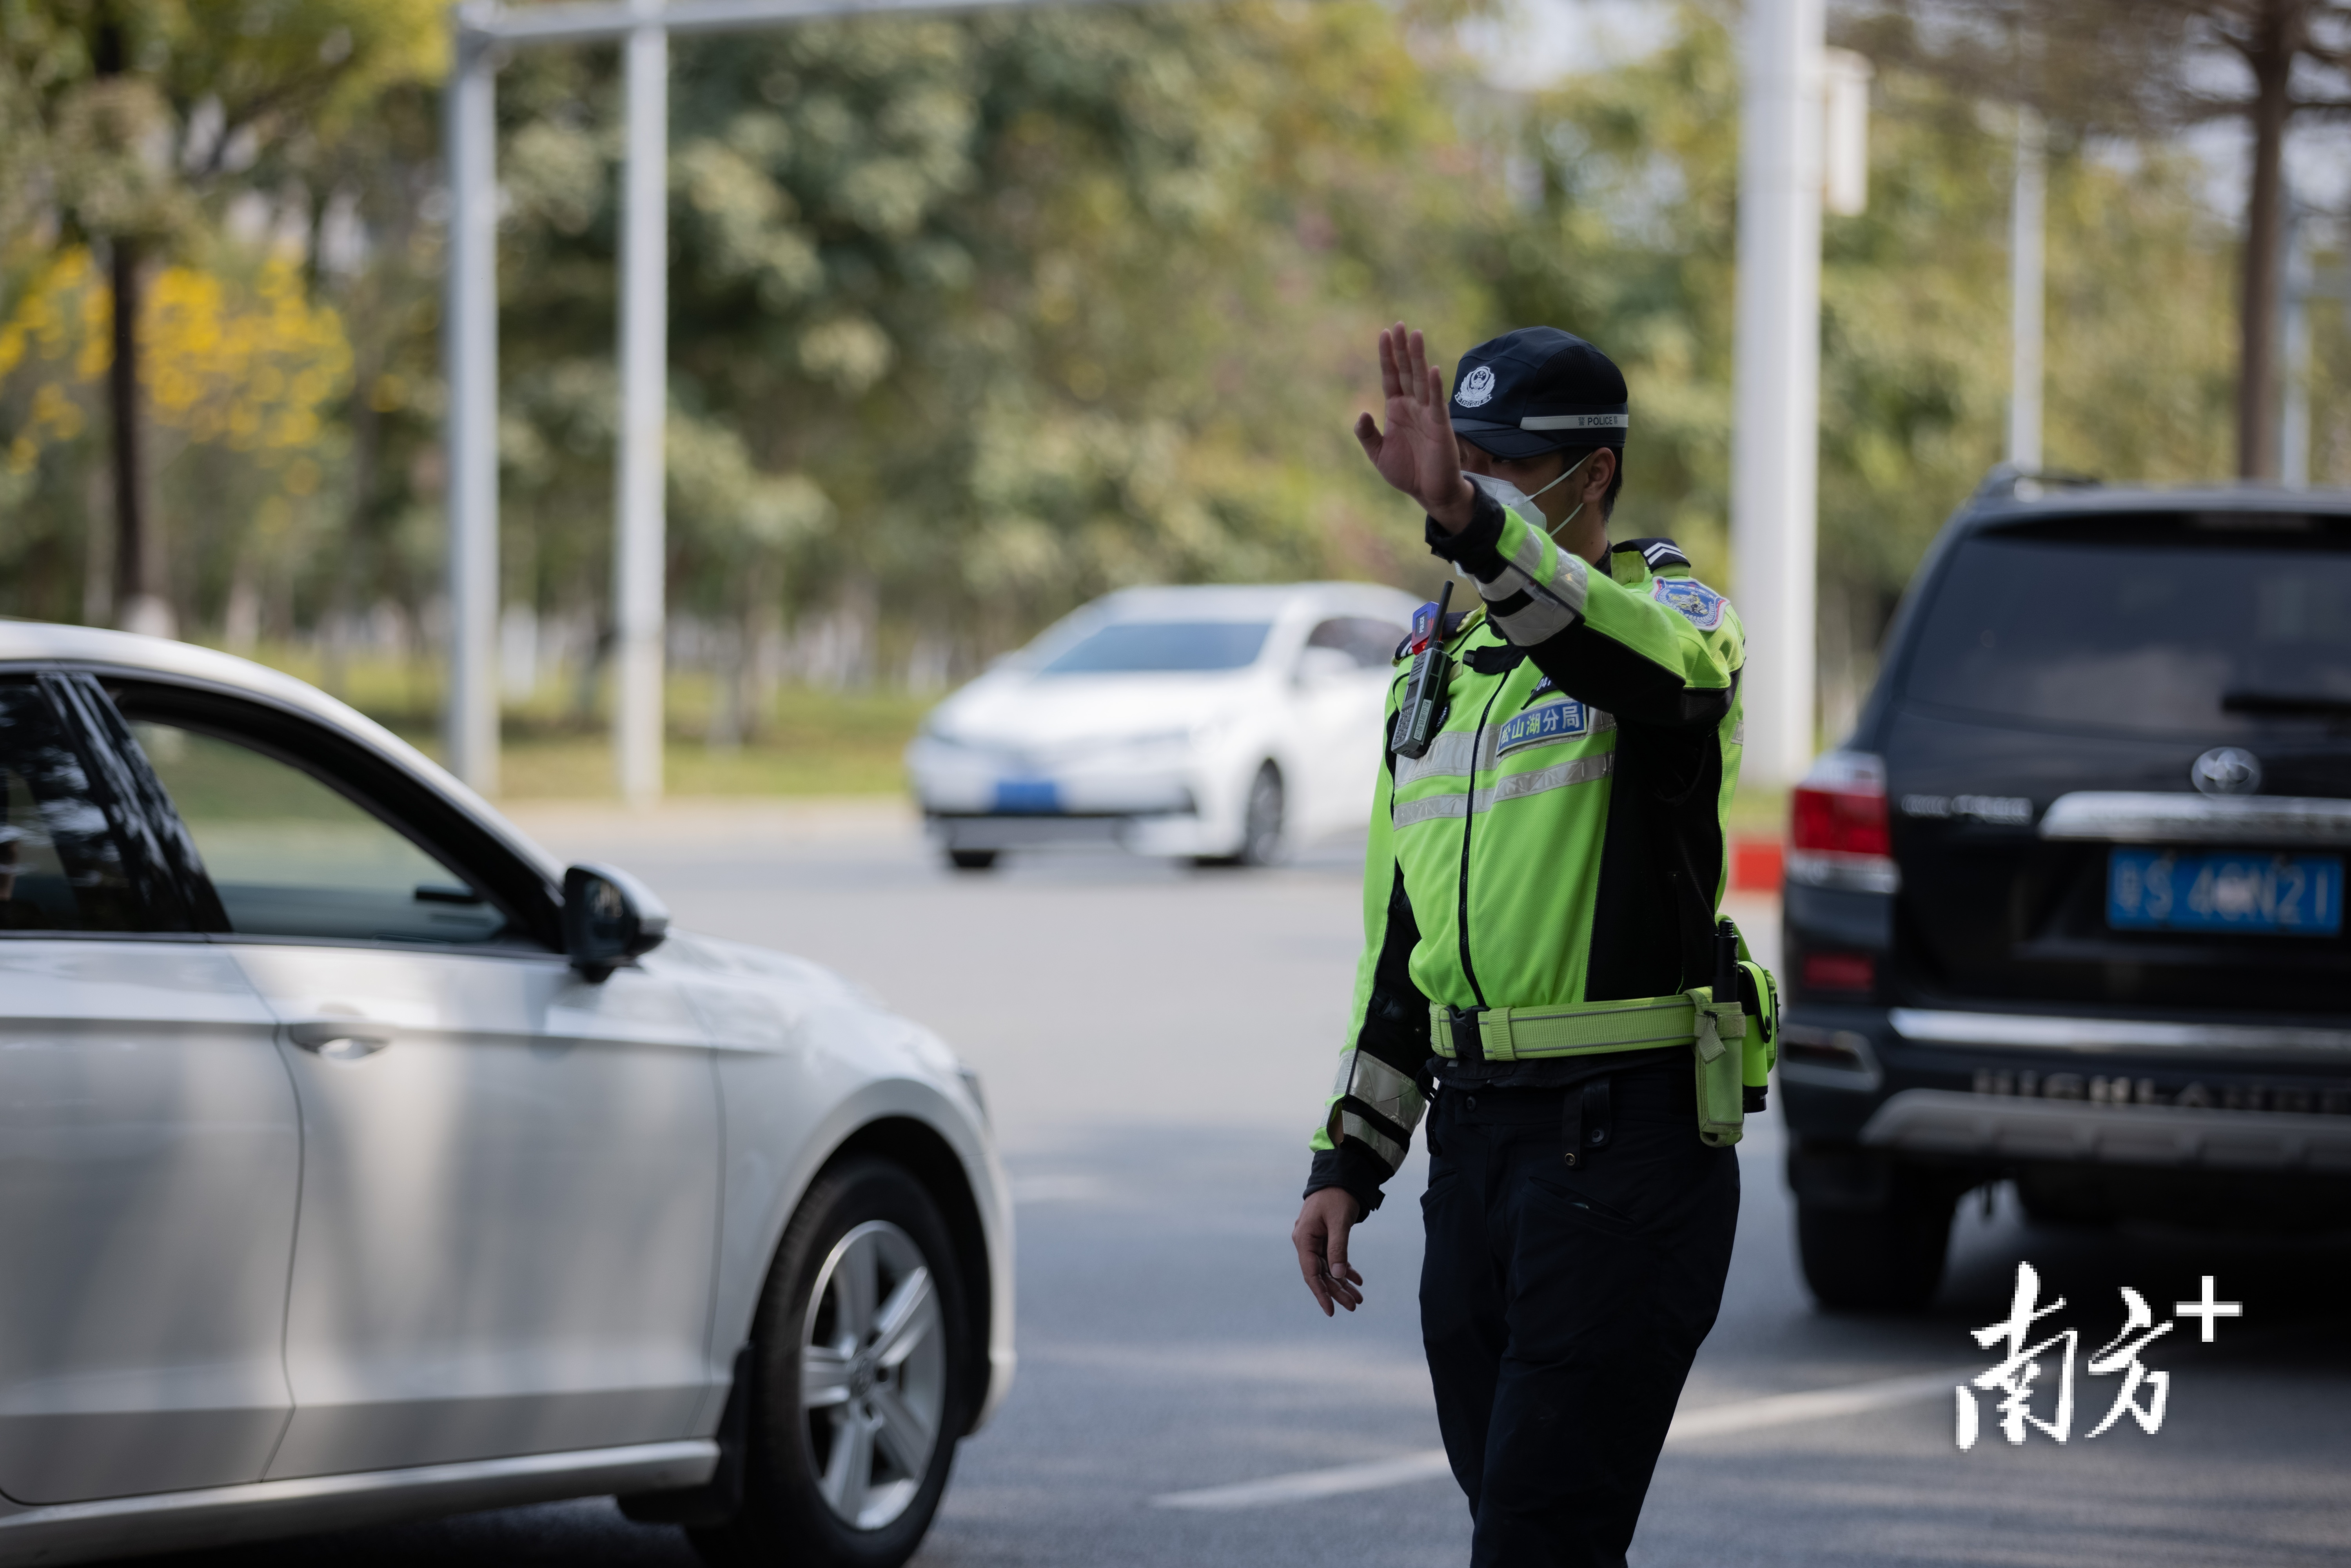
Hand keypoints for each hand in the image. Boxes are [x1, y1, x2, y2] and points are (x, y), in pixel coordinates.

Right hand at [1292, 1186, 1363, 1315]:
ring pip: (1328, 1268)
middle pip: (1321, 1274)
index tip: (1332, 1311)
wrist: (1339, 1175)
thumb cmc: (1338, 1196)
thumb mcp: (1339, 1222)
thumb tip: (1338, 1276)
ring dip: (1342, 1283)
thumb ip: (1338, 1248)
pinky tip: (1357, 1280)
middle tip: (1355, 1306)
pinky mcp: (1324, 1237)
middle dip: (1337, 1291)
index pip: (1311, 1273)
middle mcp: (1306, 1242)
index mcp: (1304, 1239)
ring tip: (1358, 1298)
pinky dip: (1344, 1269)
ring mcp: (1314, 1240)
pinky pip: (1333, 1258)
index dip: (1321, 1294)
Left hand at [1354, 322, 1475, 532]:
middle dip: (1402, 349)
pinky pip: (1437, 402)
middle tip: (1400, 325)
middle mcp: (1413, 406)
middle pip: (1407, 371)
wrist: (1429, 493)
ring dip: (1418, 358)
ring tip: (1415, 334)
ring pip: (1422, 380)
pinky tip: (1432, 369)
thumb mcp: (1378, 454)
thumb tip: (1362, 413)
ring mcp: (1428, 413)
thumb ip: (1367, 434)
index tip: (1384, 333)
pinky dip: (1435, 386)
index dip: (1387, 356)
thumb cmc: (1407, 472)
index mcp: (1397, 410)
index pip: (1391, 376)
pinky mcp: (1440, 425)